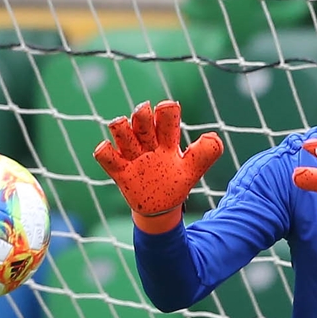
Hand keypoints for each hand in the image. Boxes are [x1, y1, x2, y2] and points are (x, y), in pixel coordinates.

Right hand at [93, 100, 222, 232]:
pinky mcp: (120, 171)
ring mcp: (132, 156)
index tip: (168, 109)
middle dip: (141, 113)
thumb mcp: (193, 170)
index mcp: (166, 140)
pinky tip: (107, 148)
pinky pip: (105, 156)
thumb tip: (213, 136)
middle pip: (141, 119)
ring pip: (121, 132)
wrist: (161, 208)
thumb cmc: (176, 183)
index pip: (166, 116)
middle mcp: (148, 144)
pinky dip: (104, 151)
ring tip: (125, 129)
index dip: (166, 110)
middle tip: (143, 111)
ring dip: (122, 128)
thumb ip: (206, 154)